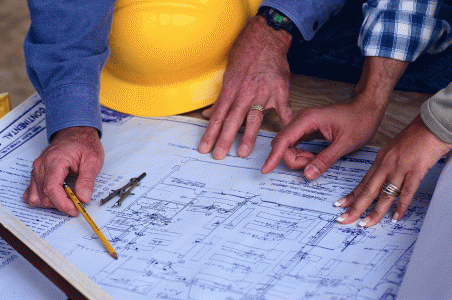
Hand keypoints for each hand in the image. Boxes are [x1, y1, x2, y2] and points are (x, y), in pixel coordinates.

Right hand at [23, 126, 103, 215]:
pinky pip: (32, 192)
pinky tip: (57, 197)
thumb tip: (83, 198)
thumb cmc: (84, 144)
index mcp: (55, 161)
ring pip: (36, 197)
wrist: (76, 132)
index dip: (63, 203)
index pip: (52, 189)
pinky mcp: (37, 174)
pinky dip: (42, 199)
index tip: (75, 210)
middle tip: (77, 205)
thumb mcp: (93, 160)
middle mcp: (41, 166)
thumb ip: (87, 180)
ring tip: (68, 200)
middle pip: (44, 195)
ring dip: (51, 203)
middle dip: (61, 205)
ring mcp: (37, 170)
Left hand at [198, 15, 292, 158]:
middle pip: (232, 119)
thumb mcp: (228, 75)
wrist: (266, 37)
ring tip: (242, 153)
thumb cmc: (246, 55)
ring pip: (253, 117)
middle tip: (218, 155)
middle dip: (224, 139)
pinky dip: (284, 120)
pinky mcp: (280, 89)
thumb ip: (220, 99)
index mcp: (231, 90)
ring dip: (247, 136)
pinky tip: (284, 134)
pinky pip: (282, 108)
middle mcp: (244, 92)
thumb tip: (207, 115)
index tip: (204, 147)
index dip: (210, 133)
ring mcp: (263, 91)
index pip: (217, 115)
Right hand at [261, 91, 386, 178]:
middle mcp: (301, 119)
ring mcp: (303, 123)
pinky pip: (296, 144)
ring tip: (316, 161)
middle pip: (283, 144)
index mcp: (308, 119)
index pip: (284, 140)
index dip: (274, 156)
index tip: (266, 169)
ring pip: (288, 145)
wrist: (368, 108)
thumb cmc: (359, 121)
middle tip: (312, 165)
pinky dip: (301, 154)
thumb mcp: (344, 144)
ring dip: (297, 157)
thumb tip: (307, 174)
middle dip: (292, 159)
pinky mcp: (307, 128)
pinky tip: (312, 157)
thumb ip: (324, 160)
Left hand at [335, 115, 451, 226]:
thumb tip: (383, 179)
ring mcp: (400, 168)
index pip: (363, 182)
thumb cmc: (416, 137)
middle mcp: (386, 164)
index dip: (352, 195)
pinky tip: (396, 217)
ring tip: (366, 224)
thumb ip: (387, 164)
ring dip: (375, 211)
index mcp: (380, 160)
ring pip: (385, 194)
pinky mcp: (416, 170)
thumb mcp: (394, 150)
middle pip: (368, 190)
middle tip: (344, 219)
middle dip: (355, 207)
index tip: (341, 205)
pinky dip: (401, 206)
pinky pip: (407, 192)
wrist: (432, 125)